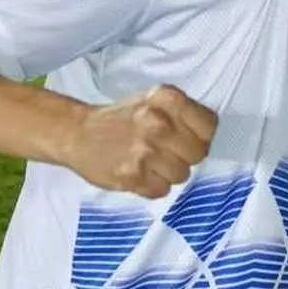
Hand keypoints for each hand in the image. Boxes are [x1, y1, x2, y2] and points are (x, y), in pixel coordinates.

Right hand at [61, 85, 217, 199]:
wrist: (77, 133)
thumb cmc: (124, 118)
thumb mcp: (156, 102)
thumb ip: (184, 114)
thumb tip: (208, 137)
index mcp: (167, 98)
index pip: (210, 126)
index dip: (202, 136)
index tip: (189, 138)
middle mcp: (158, 122)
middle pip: (198, 153)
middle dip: (185, 156)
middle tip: (166, 151)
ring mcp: (145, 150)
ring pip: (182, 174)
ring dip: (168, 173)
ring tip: (150, 162)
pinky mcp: (131, 175)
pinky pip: (161, 190)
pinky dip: (152, 186)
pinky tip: (139, 173)